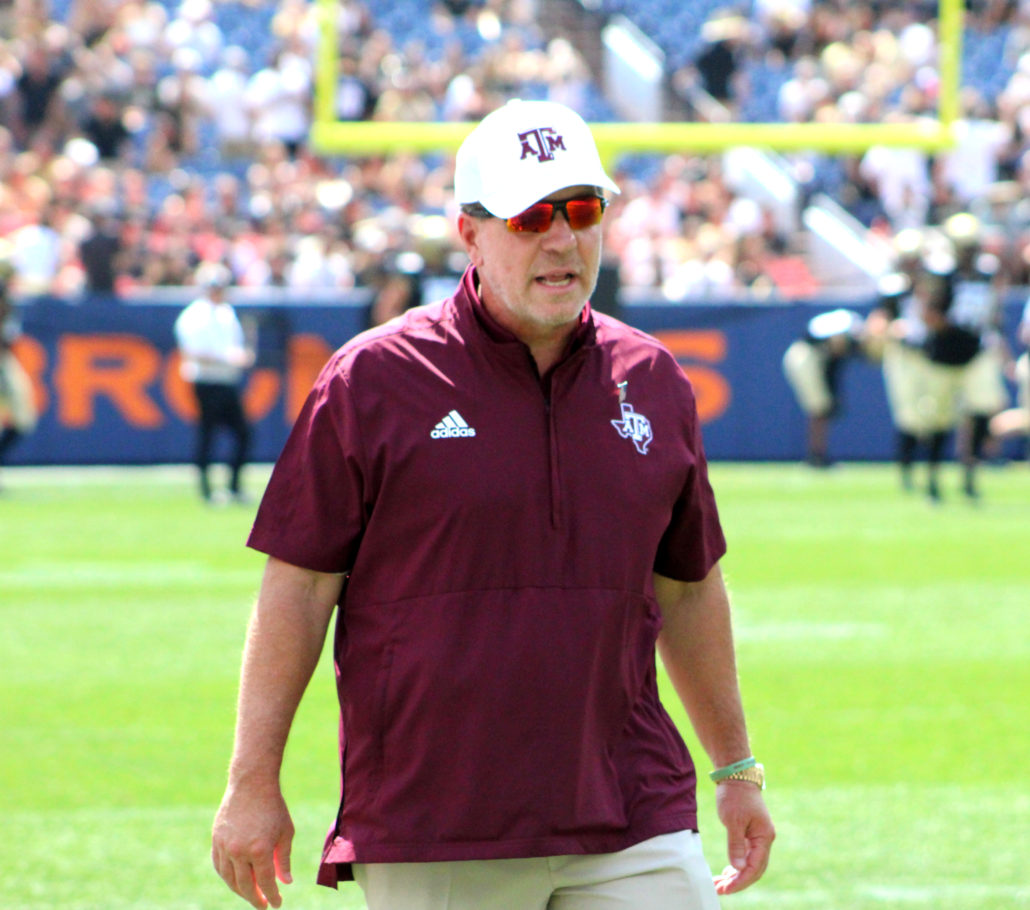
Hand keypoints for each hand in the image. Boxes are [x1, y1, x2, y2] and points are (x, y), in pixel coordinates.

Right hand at [212, 783, 294, 907]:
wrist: (251, 784)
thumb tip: (286, 882)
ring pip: (229, 878)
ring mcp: (225, 846)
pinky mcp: (216, 840)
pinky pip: (219, 866)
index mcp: (260, 850)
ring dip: (240, 890)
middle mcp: (239, 851)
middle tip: (263, 905)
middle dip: (255, 898)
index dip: (272, 896)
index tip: (277, 904)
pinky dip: (227, 876)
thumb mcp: (286, 832)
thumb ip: (284, 859)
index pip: (265, 882)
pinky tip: (236, 880)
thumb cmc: (273, 807)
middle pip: (245, 885)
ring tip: (251, 894)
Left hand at [712, 780, 774, 894]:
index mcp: (764, 837)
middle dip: (738, 882)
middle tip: (720, 890)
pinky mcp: (750, 834)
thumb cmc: (735, 796)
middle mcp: (764, 840)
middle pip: (754, 869)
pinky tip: (726, 873)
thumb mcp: (733, 820)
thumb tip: (737, 868)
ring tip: (719, 885)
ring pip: (749, 863)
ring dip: (735, 875)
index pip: (755, 867)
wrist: (736, 776)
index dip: (741, 881)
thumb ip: (736, 845)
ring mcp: (758, 837)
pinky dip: (736, 865)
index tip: (726, 889)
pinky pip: (746, 856)